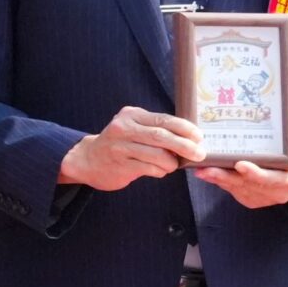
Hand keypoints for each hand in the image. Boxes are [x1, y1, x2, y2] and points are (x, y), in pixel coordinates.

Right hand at [58, 107, 200, 191]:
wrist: (87, 160)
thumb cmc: (119, 144)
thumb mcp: (133, 128)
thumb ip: (155, 129)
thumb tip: (190, 138)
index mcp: (131, 115)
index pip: (163, 119)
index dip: (184, 128)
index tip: (199, 137)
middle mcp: (123, 128)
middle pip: (161, 136)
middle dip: (185, 146)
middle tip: (199, 154)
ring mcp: (120, 147)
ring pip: (157, 155)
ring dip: (171, 163)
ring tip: (173, 165)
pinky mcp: (120, 165)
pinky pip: (150, 168)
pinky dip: (160, 171)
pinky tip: (159, 170)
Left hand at [198, 108, 287, 209]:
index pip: (273, 179)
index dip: (256, 173)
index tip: (240, 164)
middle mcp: (277, 192)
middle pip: (248, 185)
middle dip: (226, 177)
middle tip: (206, 169)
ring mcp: (263, 198)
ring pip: (237, 189)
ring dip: (218, 180)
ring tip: (200, 169)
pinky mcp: (252, 200)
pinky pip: (234, 191)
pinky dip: (221, 183)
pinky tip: (207, 173)